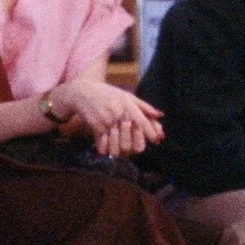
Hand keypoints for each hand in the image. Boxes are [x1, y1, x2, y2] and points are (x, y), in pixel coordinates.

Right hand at [47, 80, 163, 155]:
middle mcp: (119, 114)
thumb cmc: (108, 94)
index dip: (151, 133)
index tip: (156, 141)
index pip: (143, 123)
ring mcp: (106, 121)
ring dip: (118, 152)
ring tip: (119, 153)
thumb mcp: (127, 96)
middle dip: (133, 148)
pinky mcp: (95, 125)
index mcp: (128, 105)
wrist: (83, 91)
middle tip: (133, 149)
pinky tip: (105, 150)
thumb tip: (161, 116)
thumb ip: (144, 107)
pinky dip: (104, 149)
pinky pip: (102, 144)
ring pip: (116, 146)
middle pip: (130, 140)